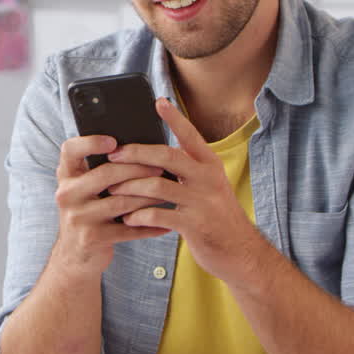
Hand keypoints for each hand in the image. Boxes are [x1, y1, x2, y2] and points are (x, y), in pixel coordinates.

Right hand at [53, 134, 173, 278]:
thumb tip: (140, 147)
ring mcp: (78, 217)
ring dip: (148, 197)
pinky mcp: (91, 238)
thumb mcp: (84, 189)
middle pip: (106, 174)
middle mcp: (67, 194)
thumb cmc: (89, 213)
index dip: (91, 142)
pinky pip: (128, 229)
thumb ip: (99, 169)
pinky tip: (166, 223)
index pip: (70, 150)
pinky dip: (149, 226)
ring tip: (168, 191)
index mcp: (66, 176)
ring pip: (121, 202)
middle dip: (138, 169)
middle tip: (161, 167)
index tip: (114, 141)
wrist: (75, 256)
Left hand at [105, 98, 270, 285]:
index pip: (190, 135)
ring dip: (130, 188)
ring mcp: (202, 201)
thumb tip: (153, 158)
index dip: (174, 118)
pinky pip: (159, 215)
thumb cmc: (216, 217)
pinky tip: (128, 219)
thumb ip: (188, 171)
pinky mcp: (195, 225)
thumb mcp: (209, 187)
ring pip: (158, 186)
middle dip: (136, 153)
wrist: (241, 253)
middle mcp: (208, 178)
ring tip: (113, 191)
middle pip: (167, 156)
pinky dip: (139, 216)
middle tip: (113, 155)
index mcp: (210, 165)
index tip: (158, 101)